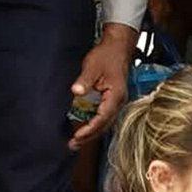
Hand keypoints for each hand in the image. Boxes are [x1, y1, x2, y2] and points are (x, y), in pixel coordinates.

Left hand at [67, 23, 138, 148]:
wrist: (118, 47)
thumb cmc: (107, 55)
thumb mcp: (92, 65)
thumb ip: (85, 80)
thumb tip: (76, 92)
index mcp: (116, 95)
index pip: (103, 117)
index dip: (90, 128)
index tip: (78, 135)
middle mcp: (118, 102)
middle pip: (104, 125)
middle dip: (89, 136)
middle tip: (73, 145)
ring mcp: (116, 102)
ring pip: (104, 123)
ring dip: (91, 133)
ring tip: (76, 141)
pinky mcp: (112, 100)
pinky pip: (103, 116)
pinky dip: (93, 124)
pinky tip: (83, 128)